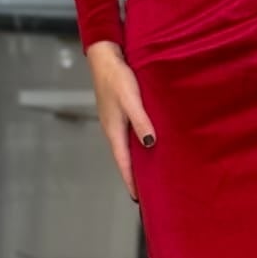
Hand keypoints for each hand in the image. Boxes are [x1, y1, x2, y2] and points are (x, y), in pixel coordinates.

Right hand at [87, 40, 154, 200]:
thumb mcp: (131, 99)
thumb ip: (141, 120)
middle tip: (148, 192)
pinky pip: (129, 134)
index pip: (123, 163)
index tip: (138, 199)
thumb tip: (150, 142)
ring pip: (127, 147)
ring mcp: (116, 121)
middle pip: (125, 158)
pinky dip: (138, 144)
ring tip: (151, 173)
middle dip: (134, 175)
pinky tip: (149, 144)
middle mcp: (114, 130)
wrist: (105, 57)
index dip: (131, 181)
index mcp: (114, 131)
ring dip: (137, 160)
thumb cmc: (117, 77)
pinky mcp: (119, 113)